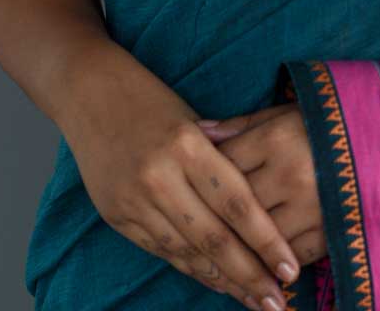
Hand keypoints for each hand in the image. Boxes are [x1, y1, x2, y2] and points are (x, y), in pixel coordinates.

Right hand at [61, 56, 299, 308]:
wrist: (88, 90)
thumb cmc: (152, 98)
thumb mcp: (193, 119)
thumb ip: (220, 160)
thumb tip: (258, 208)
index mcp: (187, 144)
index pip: (236, 202)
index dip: (265, 240)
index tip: (290, 267)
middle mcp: (160, 176)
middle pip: (213, 238)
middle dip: (249, 274)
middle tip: (277, 302)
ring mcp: (134, 199)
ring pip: (186, 251)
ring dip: (221, 280)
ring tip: (251, 299)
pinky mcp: (115, 214)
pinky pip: (160, 250)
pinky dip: (190, 268)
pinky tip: (214, 281)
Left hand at [197, 104, 326, 270]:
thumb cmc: (327, 123)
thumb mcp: (285, 113)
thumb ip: (242, 125)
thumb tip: (200, 131)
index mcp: (277, 138)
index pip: (224, 164)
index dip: (203, 176)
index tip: (191, 184)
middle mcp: (290, 174)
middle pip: (236, 205)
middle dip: (215, 216)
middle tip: (195, 227)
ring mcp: (310, 208)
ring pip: (258, 237)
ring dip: (241, 247)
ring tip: (222, 252)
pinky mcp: (329, 232)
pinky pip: (289, 255)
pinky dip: (274, 261)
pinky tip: (260, 263)